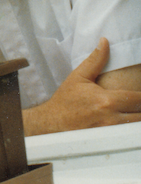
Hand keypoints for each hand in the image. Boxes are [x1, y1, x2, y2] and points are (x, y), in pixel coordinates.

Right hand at [23, 38, 140, 135]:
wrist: (52, 122)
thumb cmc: (66, 100)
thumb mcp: (79, 77)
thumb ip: (96, 60)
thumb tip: (105, 42)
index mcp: (106, 100)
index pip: (139, 99)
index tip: (140, 93)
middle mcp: (110, 118)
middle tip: (137, 102)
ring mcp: (109, 132)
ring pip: (136, 128)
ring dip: (136, 119)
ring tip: (132, 111)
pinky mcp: (107, 141)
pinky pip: (126, 137)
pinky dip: (129, 131)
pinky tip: (126, 123)